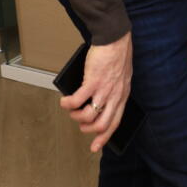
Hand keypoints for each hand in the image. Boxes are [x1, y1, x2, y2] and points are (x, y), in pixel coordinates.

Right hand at [60, 32, 132, 153]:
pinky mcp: (92, 82)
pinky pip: (77, 101)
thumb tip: (93, 102)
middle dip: (87, 129)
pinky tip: (64, 100)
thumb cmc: (116, 55)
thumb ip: (111, 91)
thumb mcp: (120, 78)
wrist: (115, 39)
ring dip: (76, 116)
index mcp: (122, 96)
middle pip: (101, 125)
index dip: (104, 137)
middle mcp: (115, 96)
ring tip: (71, 109)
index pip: (114, 123)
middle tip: (80, 123)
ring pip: (88, 117)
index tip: (95, 147)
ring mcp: (104, 90)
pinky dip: (67, 104)